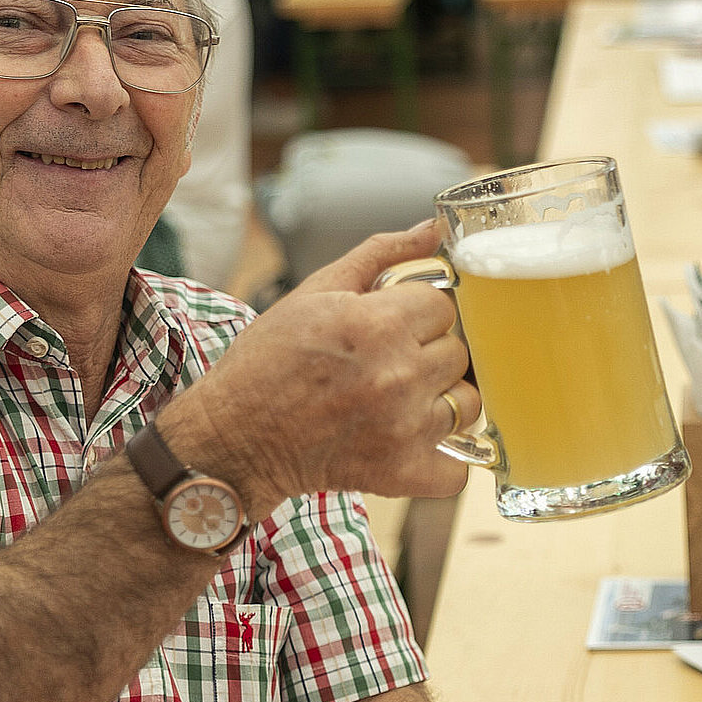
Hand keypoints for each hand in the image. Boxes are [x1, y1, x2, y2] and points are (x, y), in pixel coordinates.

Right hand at [159, 221, 477, 511]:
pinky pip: (458, 470)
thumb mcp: (315, 292)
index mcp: (377, 324)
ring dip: (443, 401)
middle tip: (392, 363)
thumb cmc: (268, 361)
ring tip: (404, 401)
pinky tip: (417, 444)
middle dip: (431, 353)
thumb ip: (379, 255)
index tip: (395, 324)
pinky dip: (445, 461)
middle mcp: (397, 375)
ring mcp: (403, 428)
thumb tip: (431, 229)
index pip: (444, 306)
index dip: (420, 313)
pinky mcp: (401, 472)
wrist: (233, 438)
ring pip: (468, 404)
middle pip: (459, 352)